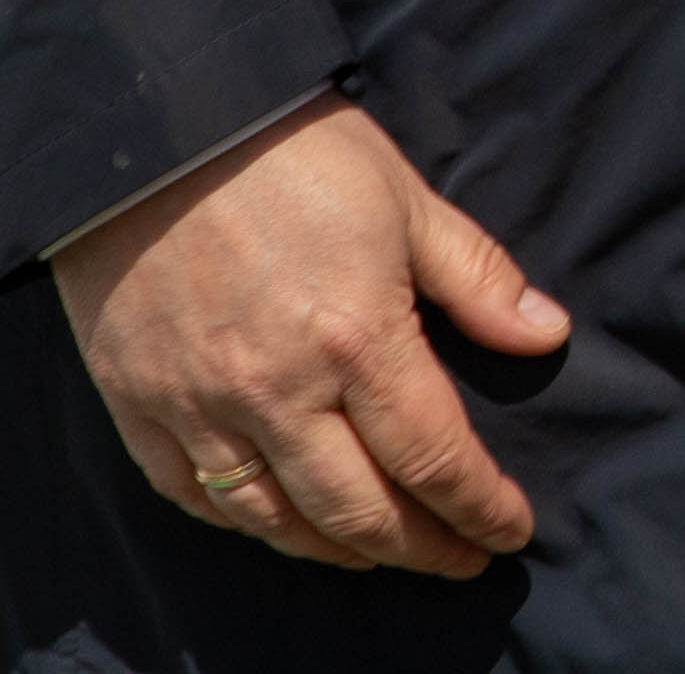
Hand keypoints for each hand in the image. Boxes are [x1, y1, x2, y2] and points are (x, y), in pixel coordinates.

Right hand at [51, 96, 567, 575]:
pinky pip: (194, 498)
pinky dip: (246, 525)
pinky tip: (280, 524)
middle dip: (420, 547)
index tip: (511, 530)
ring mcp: (199, 408)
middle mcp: (278, 393)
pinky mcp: (138, 408)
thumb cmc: (290, 150)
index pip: (434, 457)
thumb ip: (476, 277)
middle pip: (359, 510)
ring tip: (381, 552)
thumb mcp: (405, 198)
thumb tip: (545, 334)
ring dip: (338, 551)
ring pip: (276, 522)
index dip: (480, 505)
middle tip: (458, 558)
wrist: (152, 125)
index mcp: (357, 339)